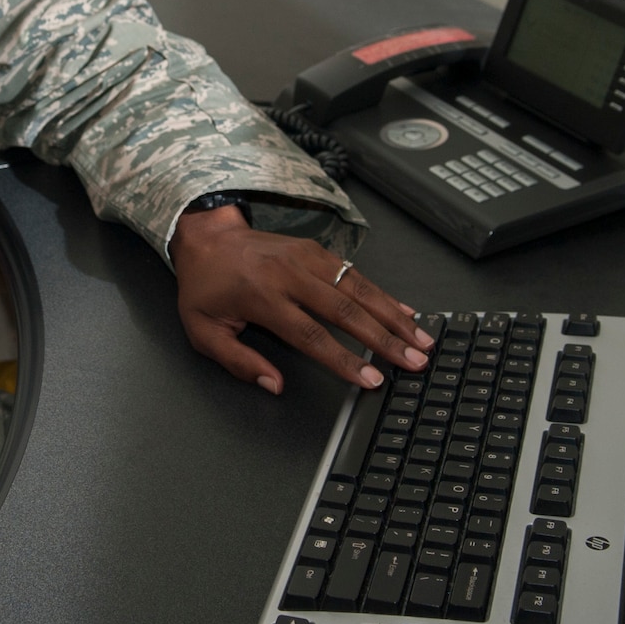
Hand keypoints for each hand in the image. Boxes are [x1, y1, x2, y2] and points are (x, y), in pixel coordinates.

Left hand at [169, 204, 429, 394]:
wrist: (206, 238)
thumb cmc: (205, 287)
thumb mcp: (203, 331)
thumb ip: (238, 361)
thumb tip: (274, 385)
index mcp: (261, 297)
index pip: (311, 335)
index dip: (344, 360)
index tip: (370, 380)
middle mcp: (289, 274)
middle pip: (346, 311)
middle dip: (384, 340)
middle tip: (413, 361)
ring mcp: (306, 258)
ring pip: (358, 289)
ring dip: (393, 316)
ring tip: (421, 339)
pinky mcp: (316, 250)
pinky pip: (356, 273)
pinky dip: (383, 294)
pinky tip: (405, 312)